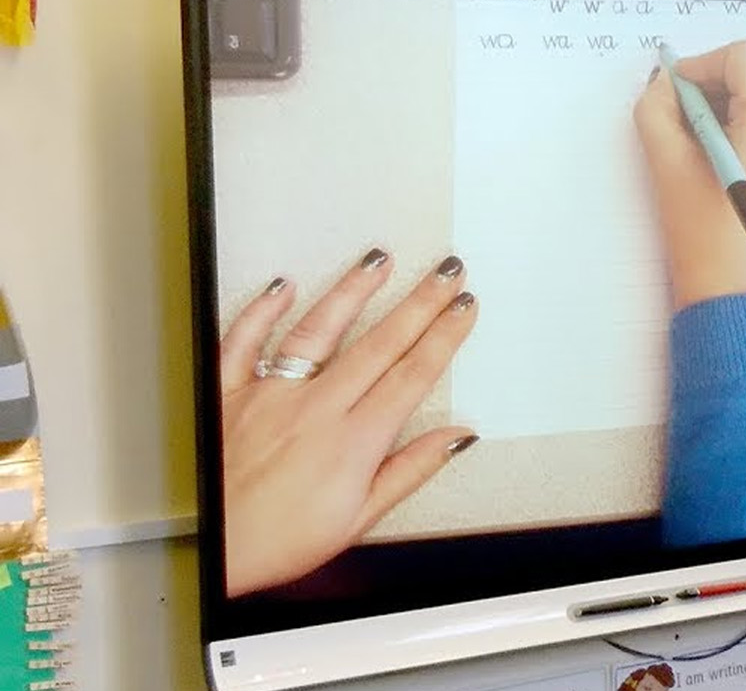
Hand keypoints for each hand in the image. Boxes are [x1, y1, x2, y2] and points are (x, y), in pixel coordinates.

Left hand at [219, 249, 479, 596]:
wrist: (212, 552)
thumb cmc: (279, 542)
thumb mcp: (361, 518)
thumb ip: (411, 469)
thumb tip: (456, 439)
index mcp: (353, 442)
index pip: (413, 374)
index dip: (445, 336)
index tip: (465, 309)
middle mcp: (314, 409)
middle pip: (379, 343)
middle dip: (420, 302)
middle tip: (446, 272)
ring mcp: (269, 395)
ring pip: (318, 329)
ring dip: (354, 291)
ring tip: (380, 261)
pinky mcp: (229, 394)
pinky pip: (245, 340)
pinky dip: (264, 310)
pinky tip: (284, 286)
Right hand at [633, 40, 745, 309]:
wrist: (731, 282)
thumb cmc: (701, 229)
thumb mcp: (666, 159)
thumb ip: (658, 106)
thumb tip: (667, 82)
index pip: (743, 57)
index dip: (703, 65)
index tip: (678, 91)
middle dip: (722, 74)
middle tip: (689, 104)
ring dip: (735, 92)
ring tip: (701, 128)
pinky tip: (720, 143)